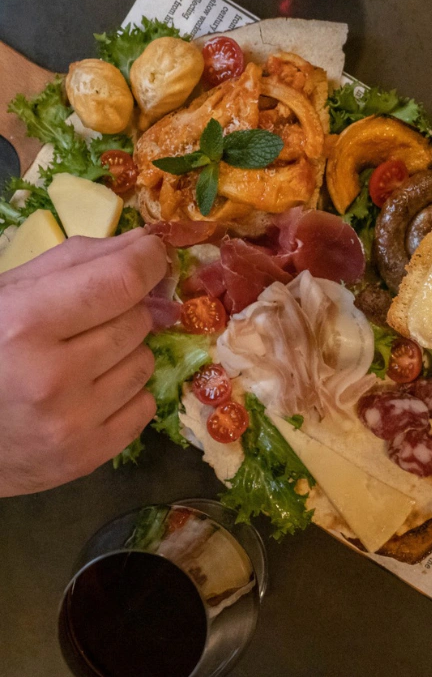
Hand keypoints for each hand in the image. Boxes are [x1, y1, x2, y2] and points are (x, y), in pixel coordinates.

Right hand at [0, 229, 166, 495]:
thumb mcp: (12, 291)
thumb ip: (80, 260)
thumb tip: (146, 244)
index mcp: (26, 324)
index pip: (121, 282)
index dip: (147, 261)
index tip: (151, 255)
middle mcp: (53, 376)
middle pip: (138, 321)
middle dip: (125, 310)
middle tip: (91, 319)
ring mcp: (73, 422)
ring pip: (146, 363)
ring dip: (126, 353)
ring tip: (84, 359)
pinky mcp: (88, 455)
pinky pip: (146, 406)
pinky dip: (127, 393)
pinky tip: (90, 392)